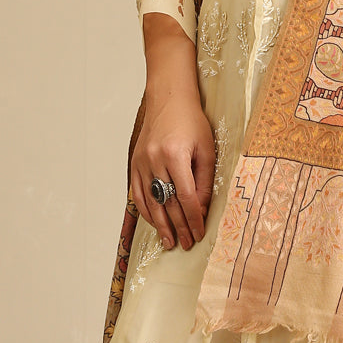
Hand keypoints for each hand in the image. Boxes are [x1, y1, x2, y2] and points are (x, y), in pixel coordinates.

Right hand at [130, 12, 214, 250]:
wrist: (169, 98)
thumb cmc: (192, 121)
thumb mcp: (207, 147)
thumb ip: (206, 178)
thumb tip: (204, 207)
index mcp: (176, 155)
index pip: (186, 196)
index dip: (193, 218)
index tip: (199, 234)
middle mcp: (156, 159)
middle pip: (167, 203)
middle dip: (179, 226)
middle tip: (187, 244)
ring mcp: (142, 161)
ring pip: (150, 201)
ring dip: (160, 224)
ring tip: (169, 242)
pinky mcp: (135, 161)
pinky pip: (137, 192)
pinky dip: (146, 210)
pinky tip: (154, 222)